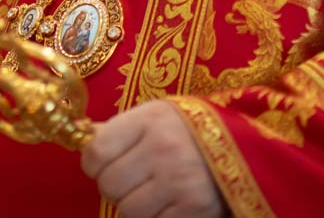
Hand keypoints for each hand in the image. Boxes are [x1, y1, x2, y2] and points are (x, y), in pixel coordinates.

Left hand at [80, 100, 223, 217]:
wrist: (243, 149)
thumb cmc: (189, 130)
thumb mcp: (155, 115)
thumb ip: (119, 128)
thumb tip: (81, 134)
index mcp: (150, 120)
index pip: (96, 151)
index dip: (93, 163)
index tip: (103, 164)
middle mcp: (163, 149)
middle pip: (108, 185)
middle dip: (114, 187)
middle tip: (129, 180)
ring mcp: (179, 181)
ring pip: (128, 210)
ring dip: (133, 206)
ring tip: (148, 193)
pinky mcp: (194, 209)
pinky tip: (166, 203)